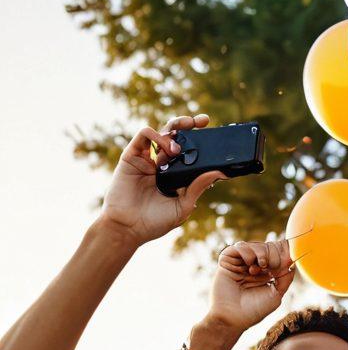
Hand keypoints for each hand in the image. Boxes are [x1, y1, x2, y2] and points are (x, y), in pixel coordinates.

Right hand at [98, 113, 224, 248]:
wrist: (128, 228)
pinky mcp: (132, 156)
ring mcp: (147, 159)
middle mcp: (161, 164)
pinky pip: (144, 135)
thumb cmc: (154, 222)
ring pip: (162, 132)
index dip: (200, 141)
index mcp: (175, 175)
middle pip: (176, 136)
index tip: (212, 133)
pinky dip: (157, 136)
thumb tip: (219, 173)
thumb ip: (198, 187)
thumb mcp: (183, 206)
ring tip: (178, 150)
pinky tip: (166, 149)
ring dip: (175, 133)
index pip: (189, 152)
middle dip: (189, 124)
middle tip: (203, 121)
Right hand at [207, 240, 294, 334]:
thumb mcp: (276, 293)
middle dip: (273, 253)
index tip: (288, 256)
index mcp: (266, 273)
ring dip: (261, 252)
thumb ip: (285, 277)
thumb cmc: (254, 310)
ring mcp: (241, 263)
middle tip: (272, 265)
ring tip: (261, 266)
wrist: (233, 317)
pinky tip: (249, 264)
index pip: (276, 254)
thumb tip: (294, 261)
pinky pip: (238, 246)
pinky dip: (247, 251)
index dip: (283, 251)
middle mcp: (254, 266)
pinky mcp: (227, 262)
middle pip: (267, 247)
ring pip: (253, 245)